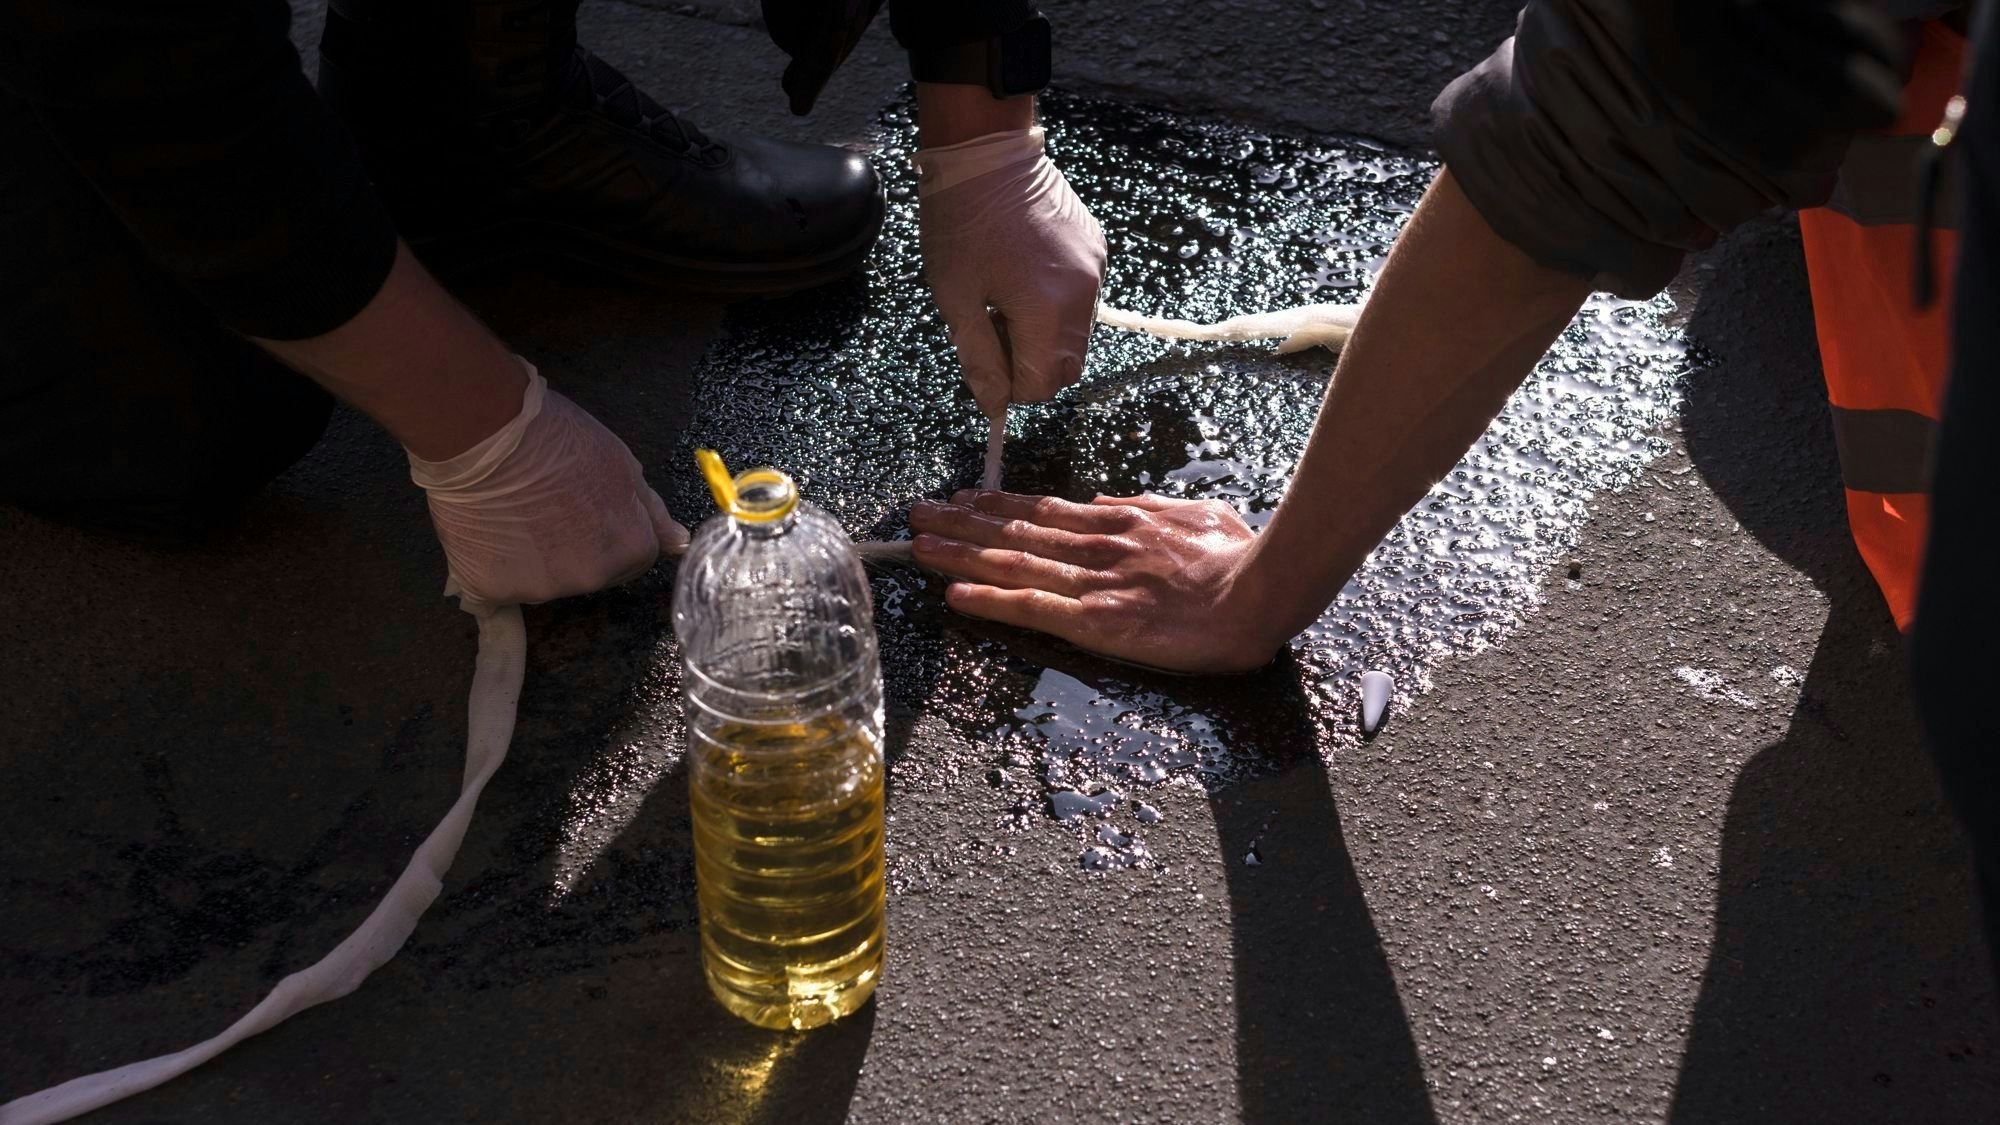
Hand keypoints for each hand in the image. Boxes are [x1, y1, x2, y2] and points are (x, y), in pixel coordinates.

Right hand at [408, 361, 686, 615]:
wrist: (484, 433)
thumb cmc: (558, 439)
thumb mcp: (621, 465)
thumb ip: (651, 513)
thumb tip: (680, 544)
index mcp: (629, 549)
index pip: (635, 557)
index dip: (611, 529)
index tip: (585, 506)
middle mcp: (590, 579)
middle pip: (590, 572)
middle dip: (575, 548)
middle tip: (546, 506)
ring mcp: (540, 590)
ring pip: (543, 582)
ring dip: (533, 560)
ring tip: (510, 514)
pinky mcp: (491, 591)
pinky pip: (495, 594)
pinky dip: (490, 573)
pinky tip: (482, 539)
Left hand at [908, 490, 1283, 673]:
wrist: (1263, 591)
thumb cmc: (1240, 558)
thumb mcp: (1196, 515)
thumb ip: (1148, 509)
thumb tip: (1109, 503)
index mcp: (1121, 523)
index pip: (1044, 511)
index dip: (998, 504)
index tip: (962, 499)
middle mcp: (1097, 547)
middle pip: (1015, 531)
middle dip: (961, 523)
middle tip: (918, 514)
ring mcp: (1094, 583)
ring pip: (1013, 562)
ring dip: (961, 554)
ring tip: (919, 545)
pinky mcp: (1099, 621)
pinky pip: (1033, 608)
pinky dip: (991, 599)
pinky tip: (956, 594)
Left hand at [915, 127, 1106, 419]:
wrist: (987, 151)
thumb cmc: (961, 224)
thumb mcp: (956, 299)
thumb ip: (979, 359)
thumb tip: (995, 406)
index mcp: (1049, 312)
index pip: (1041, 385)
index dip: (1010, 385)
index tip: (984, 357)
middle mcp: (1085, 296)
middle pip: (1067, 366)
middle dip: (1030, 363)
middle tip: (992, 328)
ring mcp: (1097, 270)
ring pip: (1076, 335)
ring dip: (1043, 335)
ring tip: (1006, 297)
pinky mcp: (1098, 249)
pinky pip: (1082, 299)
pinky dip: (1056, 304)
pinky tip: (1024, 274)